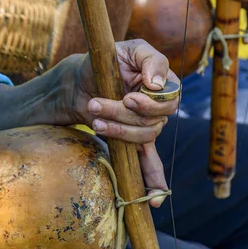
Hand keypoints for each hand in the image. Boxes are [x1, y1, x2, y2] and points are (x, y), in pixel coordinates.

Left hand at [70, 39, 179, 206]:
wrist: (78, 81)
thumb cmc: (104, 60)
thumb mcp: (129, 50)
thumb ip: (151, 60)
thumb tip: (158, 85)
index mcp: (163, 83)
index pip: (169, 100)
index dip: (150, 103)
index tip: (127, 97)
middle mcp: (158, 107)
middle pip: (153, 121)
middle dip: (122, 115)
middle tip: (96, 104)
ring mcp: (146, 126)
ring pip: (142, 137)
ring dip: (117, 130)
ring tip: (94, 119)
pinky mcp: (132, 141)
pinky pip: (149, 164)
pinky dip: (155, 182)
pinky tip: (156, 199)